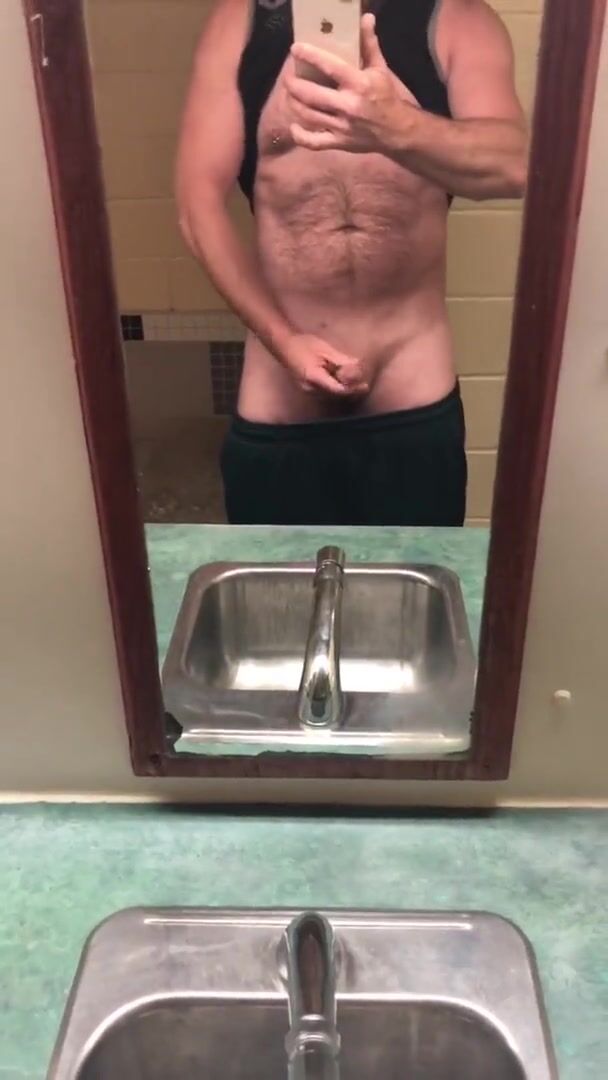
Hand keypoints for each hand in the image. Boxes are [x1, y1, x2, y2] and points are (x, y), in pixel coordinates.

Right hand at [280, 333, 368, 397]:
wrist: (284, 345)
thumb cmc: (303, 344)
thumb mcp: (325, 350)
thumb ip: (341, 360)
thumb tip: (358, 365)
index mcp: (314, 378)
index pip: (338, 390)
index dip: (352, 389)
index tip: (364, 386)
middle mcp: (310, 388)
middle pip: (336, 395)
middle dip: (350, 390)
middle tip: (364, 385)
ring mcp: (308, 391)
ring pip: (331, 395)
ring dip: (344, 390)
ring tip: (356, 383)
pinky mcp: (308, 389)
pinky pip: (325, 392)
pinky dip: (336, 388)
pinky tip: (342, 381)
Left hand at [286, 14, 419, 154]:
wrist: (398, 131)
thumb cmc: (388, 97)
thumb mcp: (380, 69)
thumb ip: (369, 44)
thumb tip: (366, 18)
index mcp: (359, 84)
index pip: (330, 67)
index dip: (310, 56)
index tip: (295, 49)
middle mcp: (348, 106)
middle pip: (311, 95)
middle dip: (294, 84)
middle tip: (287, 77)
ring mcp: (342, 126)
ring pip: (309, 115)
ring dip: (294, 103)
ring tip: (289, 94)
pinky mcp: (339, 142)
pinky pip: (314, 142)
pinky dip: (300, 136)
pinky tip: (294, 126)